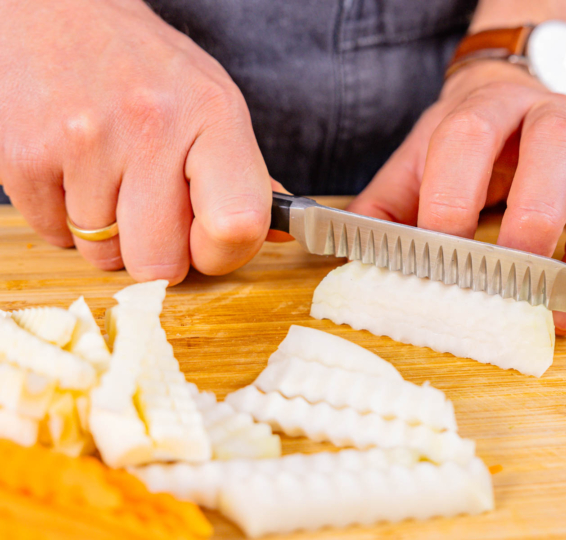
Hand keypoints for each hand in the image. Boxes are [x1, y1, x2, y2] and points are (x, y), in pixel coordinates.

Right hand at [0, 0, 283, 283]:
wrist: (55, 11)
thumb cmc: (146, 68)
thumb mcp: (211, 104)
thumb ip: (245, 176)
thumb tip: (280, 238)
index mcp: (213, 116)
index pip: (237, 226)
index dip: (223, 254)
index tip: (208, 242)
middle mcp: (151, 126)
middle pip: (160, 264)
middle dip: (157, 252)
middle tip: (150, 210)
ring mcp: (84, 140)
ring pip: (103, 257)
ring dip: (106, 234)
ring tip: (107, 176)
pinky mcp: (25, 154)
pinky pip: (53, 236)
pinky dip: (63, 218)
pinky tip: (73, 171)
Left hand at [349, 61, 565, 334]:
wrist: (513, 102)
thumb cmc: (461, 145)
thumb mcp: (416, 164)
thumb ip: (384, 209)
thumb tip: (351, 261)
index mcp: (481, 108)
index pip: (466, 140)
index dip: (451, 200)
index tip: (434, 262)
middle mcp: (542, 116)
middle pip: (549, 147)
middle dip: (527, 217)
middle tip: (500, 281)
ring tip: (552, 306)